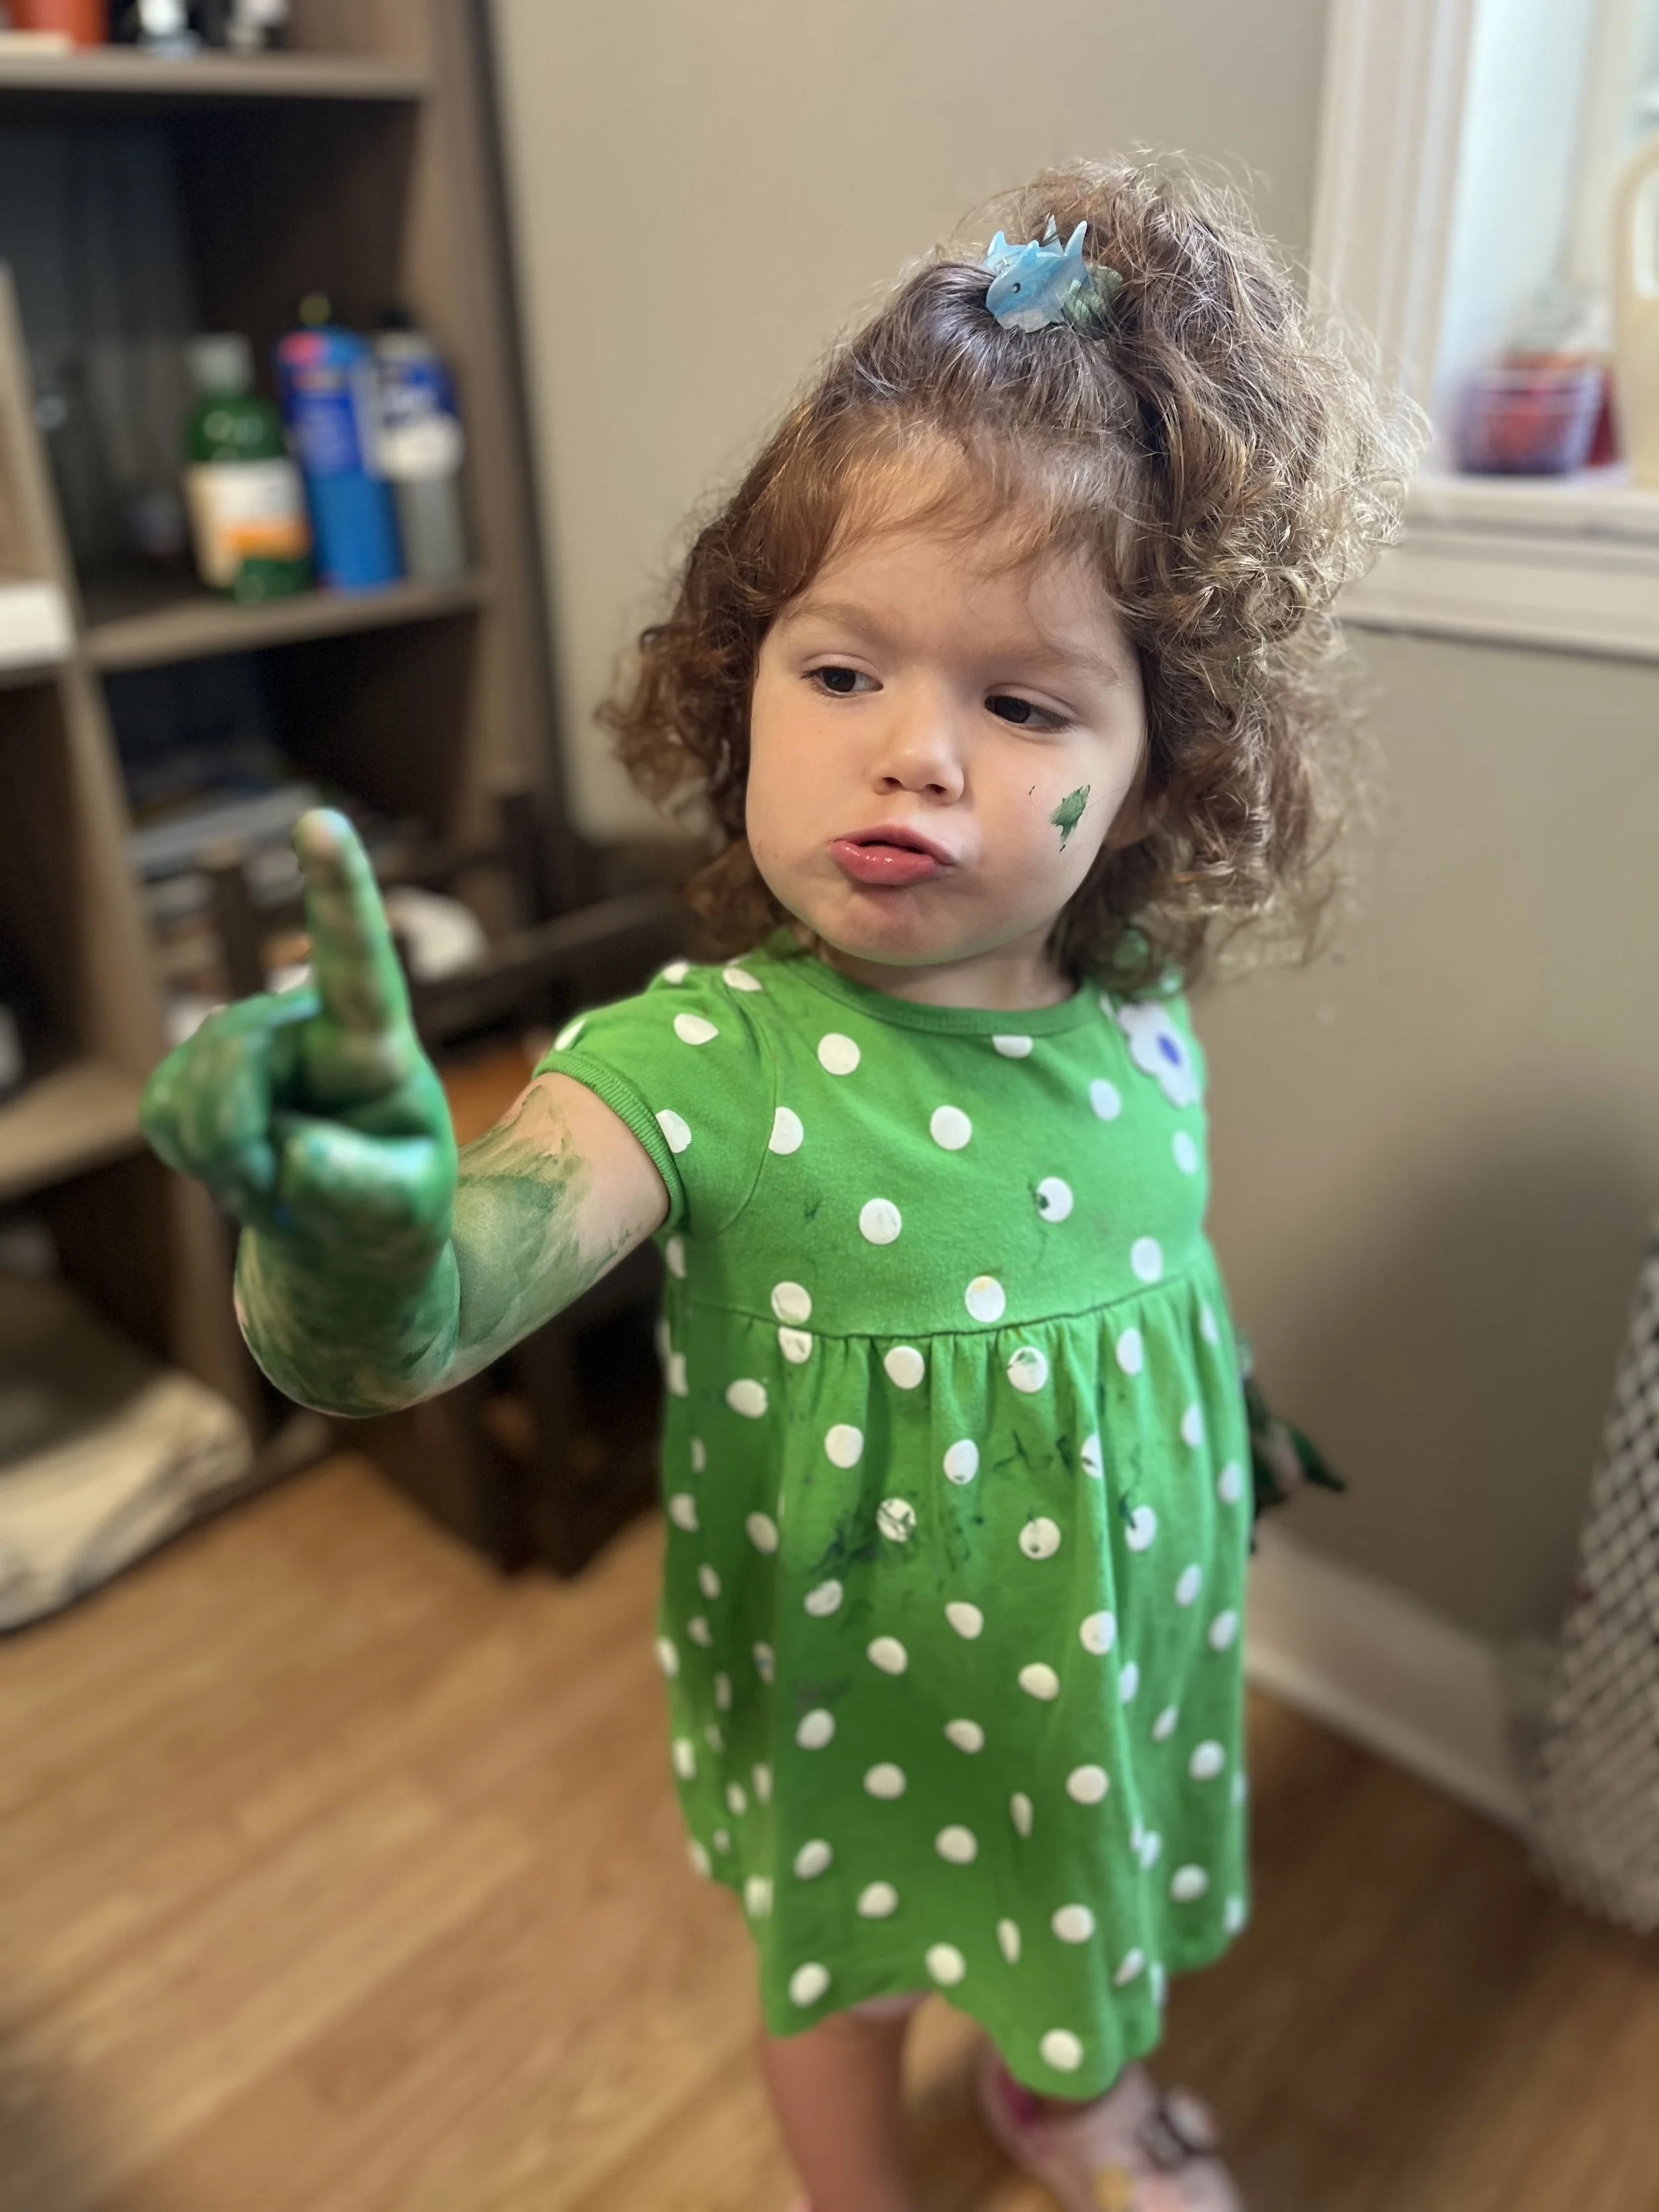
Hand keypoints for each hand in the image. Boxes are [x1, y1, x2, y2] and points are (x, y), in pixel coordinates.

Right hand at [141, 809, 456, 1277]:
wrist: (345, 1234)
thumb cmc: (392, 1211)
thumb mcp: (405, 1214)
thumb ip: (358, 1186)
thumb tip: (290, 1147)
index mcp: (375, 1044)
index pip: (357, 959)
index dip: (336, 889)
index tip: (320, 821)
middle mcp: (306, 1024)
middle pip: (236, 1056)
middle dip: (237, 1138)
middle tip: (276, 1194)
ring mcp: (246, 1043)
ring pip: (194, 1092)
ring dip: (224, 1161)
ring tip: (274, 1182)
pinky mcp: (195, 1073)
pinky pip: (165, 1115)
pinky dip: (196, 1160)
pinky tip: (240, 1167)